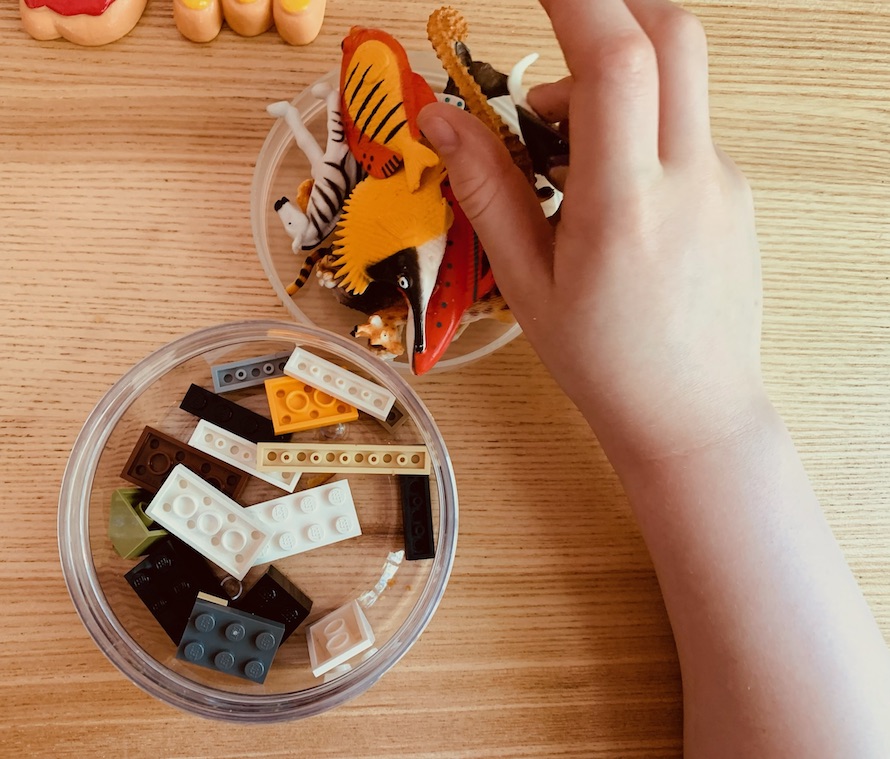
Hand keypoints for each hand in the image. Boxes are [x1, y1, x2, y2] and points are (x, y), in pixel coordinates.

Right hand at [419, 0, 765, 463]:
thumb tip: (440, 121)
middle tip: (550, 44)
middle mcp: (689, 179)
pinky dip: (637, 127)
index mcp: (625, 206)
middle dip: (607, 12)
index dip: (576, 0)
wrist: (691, 414)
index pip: (616, 61)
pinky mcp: (733, 193)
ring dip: (612, 82)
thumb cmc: (604, 362)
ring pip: (676, 82)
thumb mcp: (527, 283)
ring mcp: (722, 183)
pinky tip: (604, 188)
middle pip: (672, 35)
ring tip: (558, 152)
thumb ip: (486, 191)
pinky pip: (684, 128)